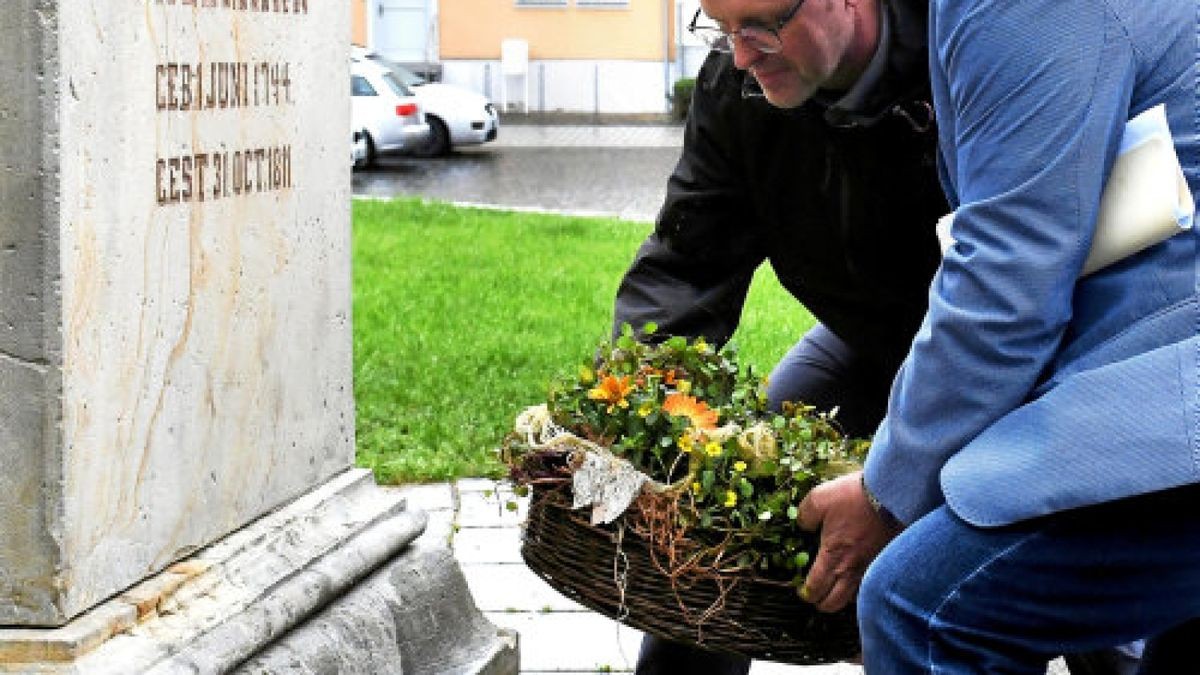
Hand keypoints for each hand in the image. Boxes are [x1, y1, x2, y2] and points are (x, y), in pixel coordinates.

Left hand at [796, 471, 900, 612]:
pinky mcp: (887, 562)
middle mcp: (852, 569)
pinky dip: (864, 588)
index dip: (807, 594)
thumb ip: (805, 516)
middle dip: (823, 603)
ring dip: (844, 597)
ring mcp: (872, 568)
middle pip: (834, 603)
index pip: (816, 588)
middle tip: (817, 596)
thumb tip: (803, 526)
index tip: (803, 592)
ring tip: (838, 589)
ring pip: (856, 598)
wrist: (893, 494)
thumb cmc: (854, 497)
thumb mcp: (818, 498)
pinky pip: (872, 584)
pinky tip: (860, 578)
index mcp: (833, 557)